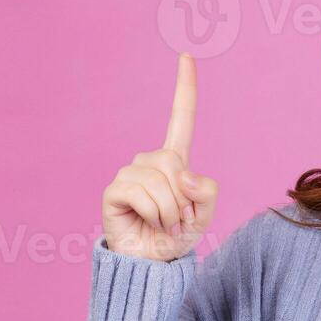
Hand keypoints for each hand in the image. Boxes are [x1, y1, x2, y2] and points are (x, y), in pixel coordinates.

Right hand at [101, 52, 218, 261]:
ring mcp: (129, 174)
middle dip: (182, 198)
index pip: (180, 119)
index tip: (186, 55)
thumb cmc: (175, 238)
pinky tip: (147, 223)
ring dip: (170, 211)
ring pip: (160, 181)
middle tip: (178, 220)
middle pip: (173, 161)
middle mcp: (149, 162)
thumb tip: (184, 176)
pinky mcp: (114, 190)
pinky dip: (154, 214)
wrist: (150, 265)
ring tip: (163, 225)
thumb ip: (206, 194)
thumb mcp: (203, 217)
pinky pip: (141, 193)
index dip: (184, 88)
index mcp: (174, 161)